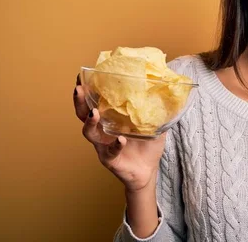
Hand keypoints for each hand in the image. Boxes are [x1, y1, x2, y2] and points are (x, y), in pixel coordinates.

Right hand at [73, 74, 166, 192]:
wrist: (148, 170)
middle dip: (79, 101)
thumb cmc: (147, 145)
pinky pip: (109, 151)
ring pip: (89, 132)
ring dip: (90, 122)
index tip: (82, 75)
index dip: (87, 90)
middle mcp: (102, 130)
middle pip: (83, 114)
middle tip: (79, 88)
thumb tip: (168, 90)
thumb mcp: (153, 123)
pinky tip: (120, 140)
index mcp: (110, 118)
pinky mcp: (109, 159)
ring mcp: (102, 144)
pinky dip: (115, 145)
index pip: (94, 101)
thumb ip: (157, 109)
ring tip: (94, 112)